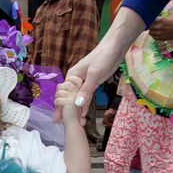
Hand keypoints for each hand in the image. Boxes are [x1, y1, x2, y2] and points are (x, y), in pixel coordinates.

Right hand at [54, 7, 145, 124]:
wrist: (115, 48)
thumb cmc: (102, 56)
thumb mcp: (94, 74)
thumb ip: (86, 89)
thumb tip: (77, 103)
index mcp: (72, 75)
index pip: (63, 94)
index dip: (60, 107)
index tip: (58, 118)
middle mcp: (76, 80)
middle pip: (69, 98)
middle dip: (65, 111)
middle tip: (60, 124)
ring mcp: (85, 82)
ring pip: (78, 99)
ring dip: (76, 111)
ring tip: (74, 123)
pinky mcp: (93, 84)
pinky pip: (87, 97)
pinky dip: (84, 106)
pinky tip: (82, 115)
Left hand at [149, 12, 172, 40]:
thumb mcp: (171, 13)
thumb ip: (164, 13)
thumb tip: (158, 11)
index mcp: (161, 20)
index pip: (150, 20)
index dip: (149, 19)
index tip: (149, 18)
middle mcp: (160, 27)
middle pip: (149, 27)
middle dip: (149, 25)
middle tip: (150, 23)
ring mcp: (161, 34)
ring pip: (151, 33)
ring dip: (151, 30)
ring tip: (153, 28)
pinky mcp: (163, 38)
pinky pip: (155, 38)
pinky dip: (154, 35)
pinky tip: (156, 33)